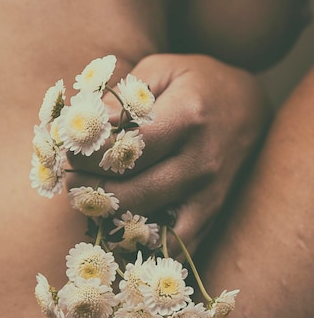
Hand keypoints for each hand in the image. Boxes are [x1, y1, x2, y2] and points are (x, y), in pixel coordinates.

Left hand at [66, 53, 270, 254]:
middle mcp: (200, 162)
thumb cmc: (196, 83)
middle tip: (72, 180)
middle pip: (130, 194)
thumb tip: (83, 125)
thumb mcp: (160, 69)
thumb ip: (121, 97)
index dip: (86, 156)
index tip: (69, 151)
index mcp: (186, 117)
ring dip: (109, 220)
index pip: (124, 151)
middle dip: (90, 191)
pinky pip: (173, 248)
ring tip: (91, 200)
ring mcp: (208, 195)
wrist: (249, 106)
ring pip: (146, 227)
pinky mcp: (210, 216)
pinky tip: (121, 229)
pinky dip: (142, 247)